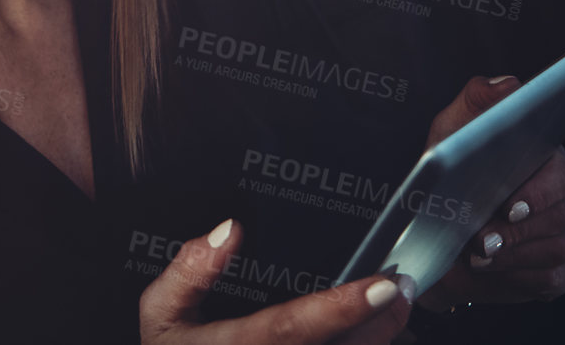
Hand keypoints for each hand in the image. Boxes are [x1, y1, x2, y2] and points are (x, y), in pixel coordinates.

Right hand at [140, 217, 413, 343]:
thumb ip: (190, 271)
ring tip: (395, 308)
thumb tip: (229, 230)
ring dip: (379, 339)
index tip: (381, 285)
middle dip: (381, 322)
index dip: (343, 307)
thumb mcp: (161, 313)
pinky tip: (372, 333)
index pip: (294, 327)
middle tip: (403, 286)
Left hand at [416, 76, 564, 310]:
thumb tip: (509, 85)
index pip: (558, 170)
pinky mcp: (564, 269)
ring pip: (558, 247)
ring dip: (514, 255)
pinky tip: (493, 270)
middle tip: (482, 238)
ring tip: (479, 253)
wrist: (436, 235)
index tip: (508, 206)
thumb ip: (478, 100)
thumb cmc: (448, 176)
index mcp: (546, 155)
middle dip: (518, 230)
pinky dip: (519, 277)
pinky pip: (554, 278)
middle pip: (562, 214)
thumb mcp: (450, 130)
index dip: (536, 192)